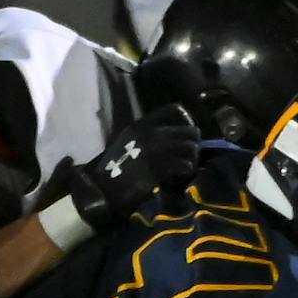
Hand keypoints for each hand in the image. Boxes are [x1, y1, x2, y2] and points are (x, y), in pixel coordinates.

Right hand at [64, 102, 199, 230]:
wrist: (103, 187)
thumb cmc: (116, 166)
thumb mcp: (128, 141)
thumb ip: (149, 134)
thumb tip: (177, 136)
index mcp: (141, 124)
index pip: (174, 110)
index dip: (187, 121)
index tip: (186, 134)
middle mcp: (150, 133)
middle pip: (189, 131)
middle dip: (194, 145)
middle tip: (190, 157)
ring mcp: (155, 150)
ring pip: (191, 148)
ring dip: (192, 160)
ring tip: (185, 169)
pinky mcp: (160, 168)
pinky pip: (185, 165)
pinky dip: (187, 172)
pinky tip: (180, 178)